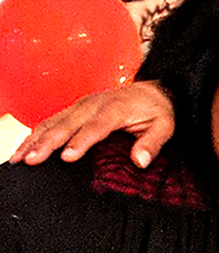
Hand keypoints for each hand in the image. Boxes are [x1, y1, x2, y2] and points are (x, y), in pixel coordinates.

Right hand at [9, 81, 174, 167]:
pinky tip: (24, 147)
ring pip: (53, 121)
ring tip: (18, 158)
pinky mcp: (75, 109)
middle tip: (30, 160)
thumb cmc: (158, 111)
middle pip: (66, 124)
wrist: (154, 91)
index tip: (66, 156)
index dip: (79, 142)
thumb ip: (152, 143)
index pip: (95, 127)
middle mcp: (94, 104)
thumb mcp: (165, 126)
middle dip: (46, 143)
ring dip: (34, 139)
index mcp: (115, 109)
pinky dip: (35, 133)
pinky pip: (52, 120)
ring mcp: (82, 105)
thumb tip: (140, 161)